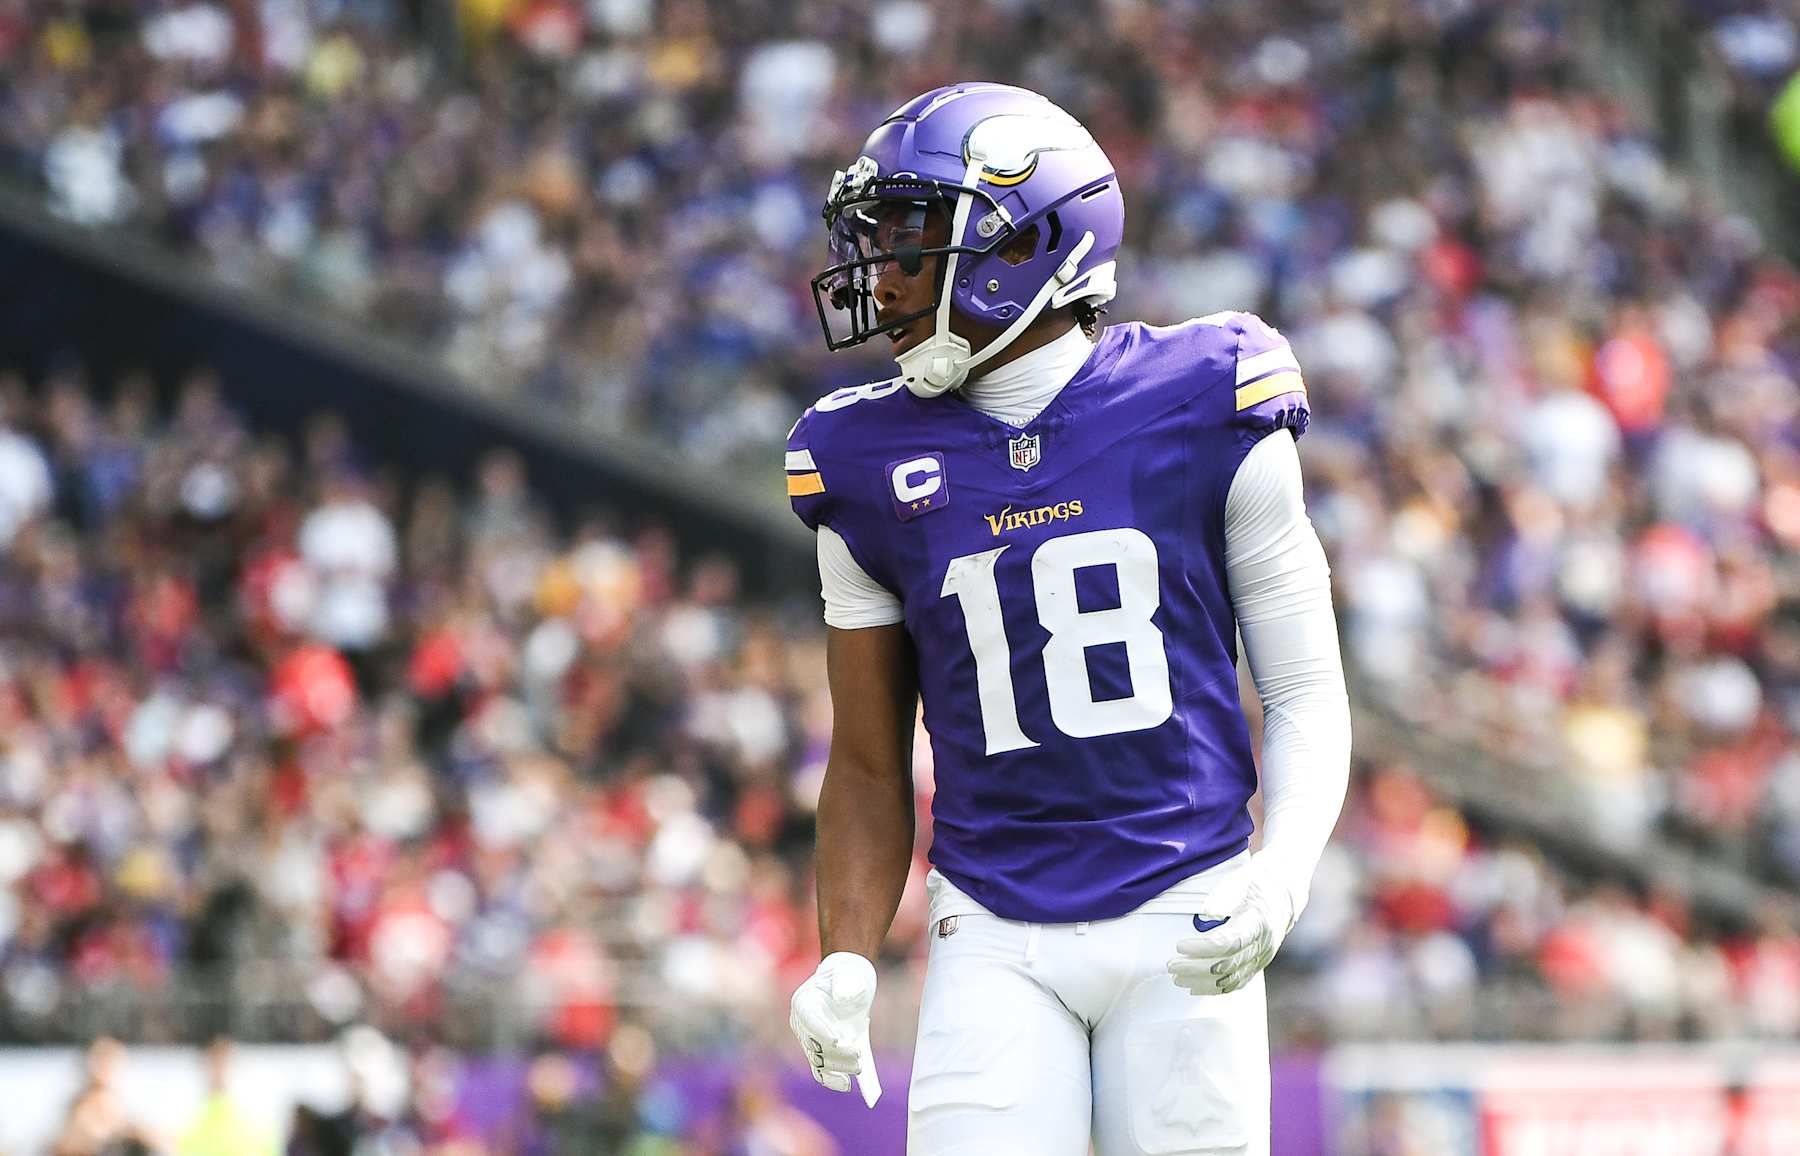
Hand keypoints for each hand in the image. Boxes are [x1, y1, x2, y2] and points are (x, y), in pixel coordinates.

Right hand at [789, 951, 882, 1106]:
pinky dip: (831, 1079)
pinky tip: (845, 1085)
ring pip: (819, 1061)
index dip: (822, 1032)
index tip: (838, 1041)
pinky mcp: (821, 1050)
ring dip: (838, 1068)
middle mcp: (801, 1023)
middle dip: (836, 1054)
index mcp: (803, 1002)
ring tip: (858, 1069)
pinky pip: (820, 1070)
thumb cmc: (849, 973)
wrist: (848, 979)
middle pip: (815, 1044)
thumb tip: (844, 997)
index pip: (809, 1020)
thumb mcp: (850, 973)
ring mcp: (810, 1039)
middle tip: (858, 1058)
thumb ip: (846, 982)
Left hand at [1167, 864, 1294, 995]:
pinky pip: (1236, 983)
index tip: (1181, 946)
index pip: (1231, 942)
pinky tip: (1194, 986)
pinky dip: (1214, 989)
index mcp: (1258, 921)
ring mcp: (1261, 958)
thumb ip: (1225, 893)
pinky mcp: (1257, 966)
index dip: (1203, 948)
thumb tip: (1206, 912)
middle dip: (1196, 968)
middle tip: (1172, 964)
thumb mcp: (1242, 878)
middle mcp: (1262, 944)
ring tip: (1176, 977)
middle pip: (1227, 964)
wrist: (1283, 895)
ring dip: (1200, 981)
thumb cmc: (1257, 883)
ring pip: (1230, 979)